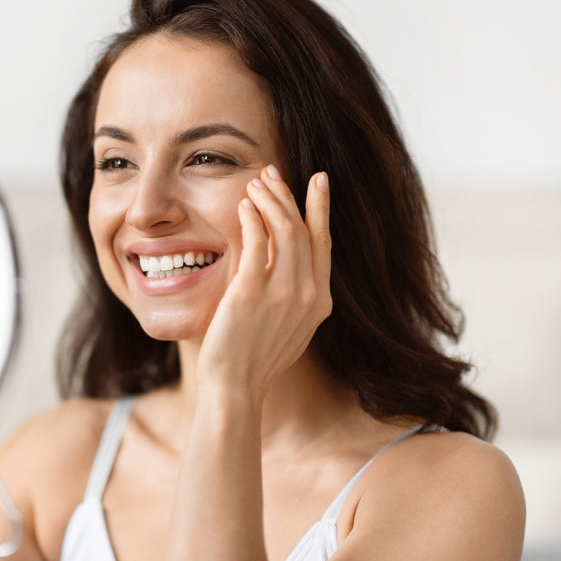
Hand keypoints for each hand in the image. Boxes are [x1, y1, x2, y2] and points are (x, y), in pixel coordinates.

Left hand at [196, 167, 331, 401]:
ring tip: (255, 184)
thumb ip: (294, 296)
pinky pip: (257, 243)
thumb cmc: (254, 359)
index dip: (321, 208)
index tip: (318, 180)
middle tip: (271, 173)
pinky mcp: (252, 294)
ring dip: (270, 200)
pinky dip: (252, 218)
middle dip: (289, 195)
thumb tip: (287, 267)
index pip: (323, 243)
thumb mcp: (287, 327)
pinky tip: (244, 205)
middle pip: (305, 230)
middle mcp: (308, 295)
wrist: (236, 387)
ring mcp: (283, 294)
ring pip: (285, 230)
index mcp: (320, 302)